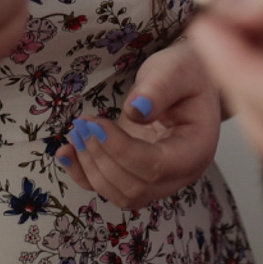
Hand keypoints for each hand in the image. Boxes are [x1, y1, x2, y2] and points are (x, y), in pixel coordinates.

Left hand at [55, 39, 222, 210]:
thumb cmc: (185, 74)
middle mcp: (180, 173)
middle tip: (82, 124)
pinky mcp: (137, 175)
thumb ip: (158, 89)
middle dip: (101, 157)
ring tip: (75, 132)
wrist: (188, 82)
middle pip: (136, 186)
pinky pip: (110, 189)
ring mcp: (159, 179)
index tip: (96, 124)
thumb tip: (136, 111)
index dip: (121, 150)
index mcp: (196, 149)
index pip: (156, 166)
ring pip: (121, 194)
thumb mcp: (175, 69)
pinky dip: (83, 175)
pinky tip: (66, 153)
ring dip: (90, 167)